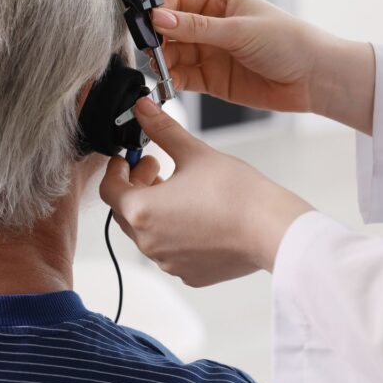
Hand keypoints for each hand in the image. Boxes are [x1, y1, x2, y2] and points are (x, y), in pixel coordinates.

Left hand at [99, 97, 313, 286]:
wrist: (273, 231)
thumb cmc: (236, 193)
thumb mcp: (193, 153)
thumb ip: (162, 130)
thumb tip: (142, 109)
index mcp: (141, 211)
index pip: (108, 189)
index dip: (116, 169)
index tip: (129, 158)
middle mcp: (148, 242)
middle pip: (125, 211)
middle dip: (135, 186)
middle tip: (155, 166)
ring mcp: (167, 262)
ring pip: (146, 232)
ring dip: (153, 209)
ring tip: (177, 188)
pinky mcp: (188, 274)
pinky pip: (168, 251)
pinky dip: (173, 232)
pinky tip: (195, 214)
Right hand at [151, 0, 375, 134]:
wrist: (313, 78)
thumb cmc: (288, 42)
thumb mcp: (238, 29)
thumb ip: (195, 27)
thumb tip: (159, 18)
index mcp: (219, 1)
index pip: (177, 1)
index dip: (160, 12)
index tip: (148, 25)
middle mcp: (211, 26)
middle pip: (171, 31)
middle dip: (159, 41)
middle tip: (153, 52)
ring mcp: (210, 53)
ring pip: (174, 55)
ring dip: (164, 63)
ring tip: (163, 71)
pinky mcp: (211, 79)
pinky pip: (183, 78)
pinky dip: (173, 81)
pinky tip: (170, 84)